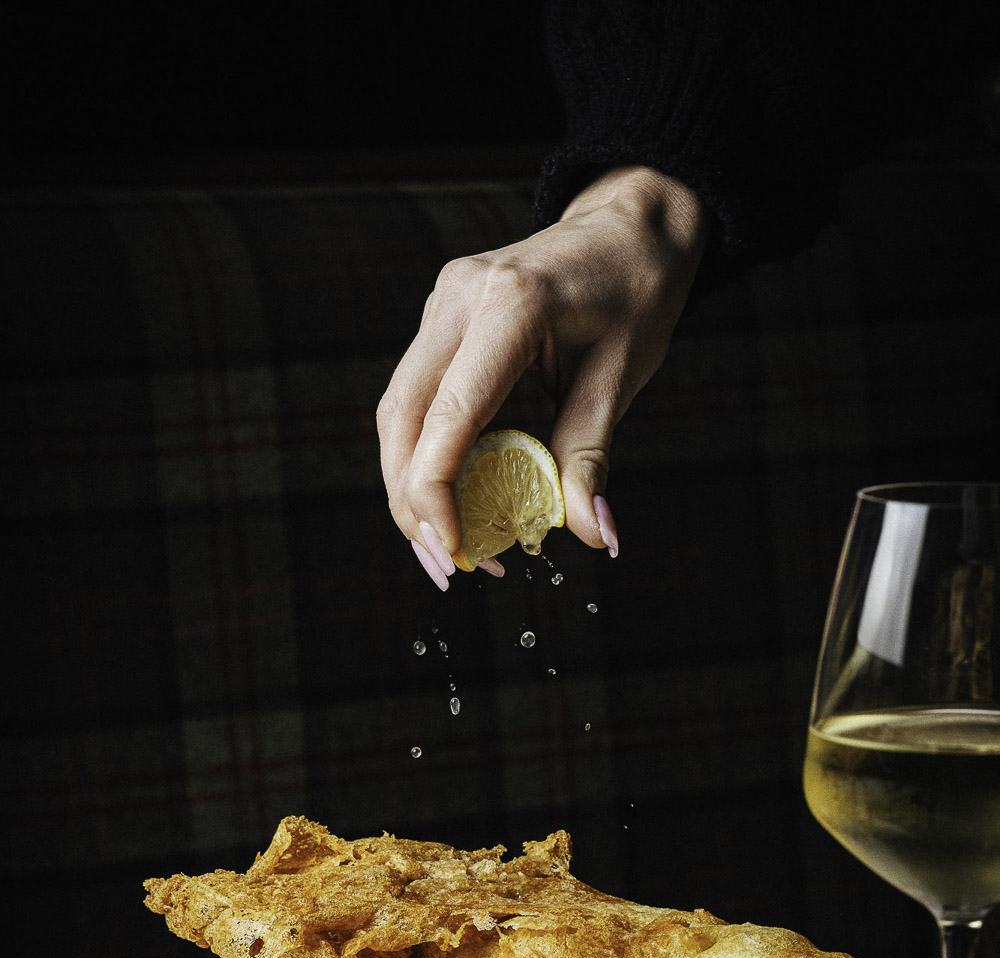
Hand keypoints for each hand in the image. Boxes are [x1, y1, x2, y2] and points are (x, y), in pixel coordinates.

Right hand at [377, 165, 708, 587]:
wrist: (629, 225)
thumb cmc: (634, 293)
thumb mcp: (622, 376)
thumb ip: (591, 456)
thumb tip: (596, 534)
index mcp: (509, 307)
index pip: (447, 417)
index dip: (437, 494)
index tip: (456, 553)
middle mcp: (460, 299)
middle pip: (402, 419)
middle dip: (411, 503)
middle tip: (446, 567)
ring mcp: (443, 303)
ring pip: (397, 411)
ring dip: (410, 484)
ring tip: (446, 545)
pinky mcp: (442, 316)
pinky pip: (416, 396)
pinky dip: (424, 454)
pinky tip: (450, 498)